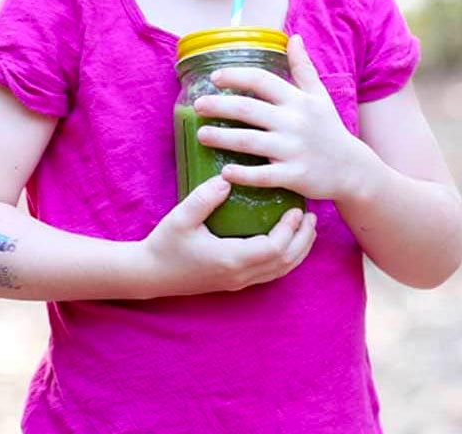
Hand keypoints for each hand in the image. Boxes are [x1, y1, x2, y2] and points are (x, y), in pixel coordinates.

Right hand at [139, 176, 316, 295]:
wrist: (150, 275)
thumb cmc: (164, 244)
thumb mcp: (181, 217)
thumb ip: (204, 198)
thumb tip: (228, 179)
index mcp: (230, 259)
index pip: (273, 248)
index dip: (290, 230)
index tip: (297, 209)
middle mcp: (239, 274)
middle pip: (285, 261)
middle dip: (303, 239)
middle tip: (311, 216)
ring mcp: (239, 282)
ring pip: (281, 270)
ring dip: (299, 250)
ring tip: (307, 227)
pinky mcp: (236, 282)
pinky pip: (271, 273)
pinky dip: (287, 258)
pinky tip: (289, 242)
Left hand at [193, 34, 375, 202]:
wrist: (352, 169)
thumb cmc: (330, 130)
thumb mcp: (320, 96)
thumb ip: (303, 68)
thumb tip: (293, 37)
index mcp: (298, 101)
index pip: (262, 80)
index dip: (237, 76)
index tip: (215, 77)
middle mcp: (294, 122)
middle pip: (249, 109)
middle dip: (220, 106)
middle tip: (197, 105)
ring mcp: (293, 149)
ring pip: (250, 141)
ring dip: (222, 138)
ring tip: (201, 135)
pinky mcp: (294, 175)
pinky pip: (263, 175)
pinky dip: (243, 174)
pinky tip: (225, 172)